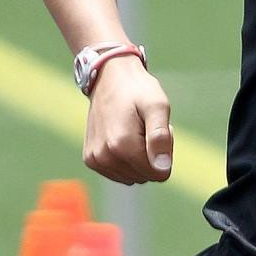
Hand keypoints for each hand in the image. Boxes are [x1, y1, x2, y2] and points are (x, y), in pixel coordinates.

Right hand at [83, 57, 172, 184]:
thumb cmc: (138, 91)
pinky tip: (122, 136)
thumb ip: (161, 137)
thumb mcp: (157, 106)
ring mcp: (96, 160)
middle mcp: (105, 156)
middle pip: (146, 176)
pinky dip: (126, 160)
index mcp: (122, 145)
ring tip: (134, 130)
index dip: (165, 152)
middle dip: (152, 156)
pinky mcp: (91, 159)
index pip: (159, 174)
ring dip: (139, 158)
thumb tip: (162, 168)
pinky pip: (120, 174)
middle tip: (146, 127)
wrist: (109, 78)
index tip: (157, 129)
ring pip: (134, 177)